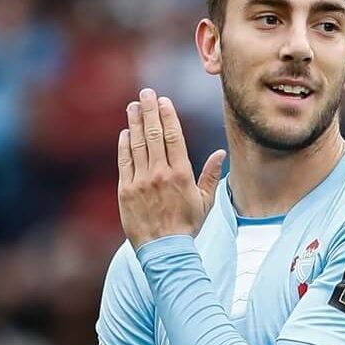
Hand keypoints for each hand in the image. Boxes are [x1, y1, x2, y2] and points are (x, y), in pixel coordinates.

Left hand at [117, 88, 226, 247]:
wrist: (164, 250)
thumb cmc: (187, 226)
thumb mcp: (205, 202)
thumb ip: (210, 176)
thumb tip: (219, 153)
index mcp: (181, 174)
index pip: (173, 137)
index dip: (167, 116)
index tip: (163, 101)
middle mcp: (160, 174)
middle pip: (153, 134)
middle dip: (149, 111)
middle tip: (146, 93)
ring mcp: (141, 181)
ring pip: (137, 144)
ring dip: (134, 122)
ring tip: (133, 106)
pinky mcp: (126, 191)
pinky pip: (124, 162)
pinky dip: (124, 145)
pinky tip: (125, 132)